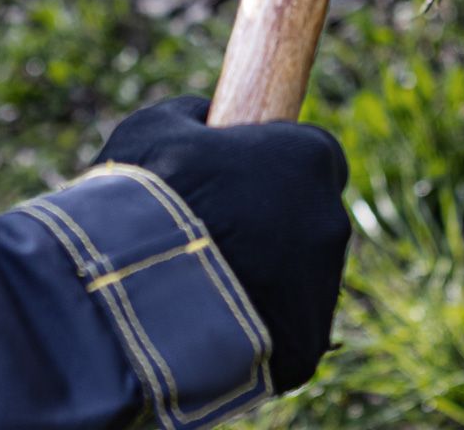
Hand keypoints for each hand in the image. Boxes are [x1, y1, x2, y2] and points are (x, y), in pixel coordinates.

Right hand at [94, 95, 350, 392]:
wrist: (134, 290)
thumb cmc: (149, 196)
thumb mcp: (157, 127)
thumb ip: (193, 116)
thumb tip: (202, 116)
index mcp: (307, 159)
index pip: (311, 153)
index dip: (274, 163)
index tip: (239, 175)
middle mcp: (329, 221)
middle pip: (308, 217)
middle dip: (270, 223)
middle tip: (214, 232)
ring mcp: (321, 290)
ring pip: (300, 277)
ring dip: (263, 275)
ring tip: (201, 282)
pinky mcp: (305, 347)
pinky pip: (285, 330)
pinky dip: (256, 327)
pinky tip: (211, 323)